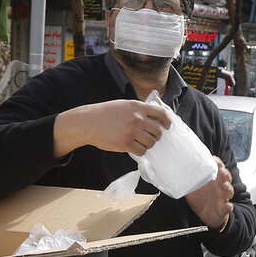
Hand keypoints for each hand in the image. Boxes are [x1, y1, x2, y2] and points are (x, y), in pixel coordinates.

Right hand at [53, 99, 171, 157]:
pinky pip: (142, 151)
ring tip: (140, 143)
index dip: (167, 121)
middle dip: (156, 136)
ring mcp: (132, 131)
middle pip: (158, 131)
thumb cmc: (105, 114)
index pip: (161, 113)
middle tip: (150, 138)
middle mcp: (137, 118)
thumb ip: (138, 110)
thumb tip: (154, 118)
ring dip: (148, 144)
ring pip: (151, 142)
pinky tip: (134, 148)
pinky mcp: (125, 143)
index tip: (167, 126)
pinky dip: (140, 151)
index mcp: (137, 106)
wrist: (88, 122)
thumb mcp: (123, 105)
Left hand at [186, 156, 234, 228]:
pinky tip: (228, 206)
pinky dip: (228, 207)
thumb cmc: (200, 199)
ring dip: (228, 188)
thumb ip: (188, 181)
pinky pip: (227, 207)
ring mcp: (223, 197)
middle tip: (221, 171)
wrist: (205, 215)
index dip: (218, 164)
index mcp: (213, 180)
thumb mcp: (192, 189)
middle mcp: (220, 187)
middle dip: (225, 173)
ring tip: (226, 185)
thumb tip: (176, 173)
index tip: (214, 159)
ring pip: (229, 191)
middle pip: (226, 178)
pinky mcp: (223, 209)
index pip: (218, 169)